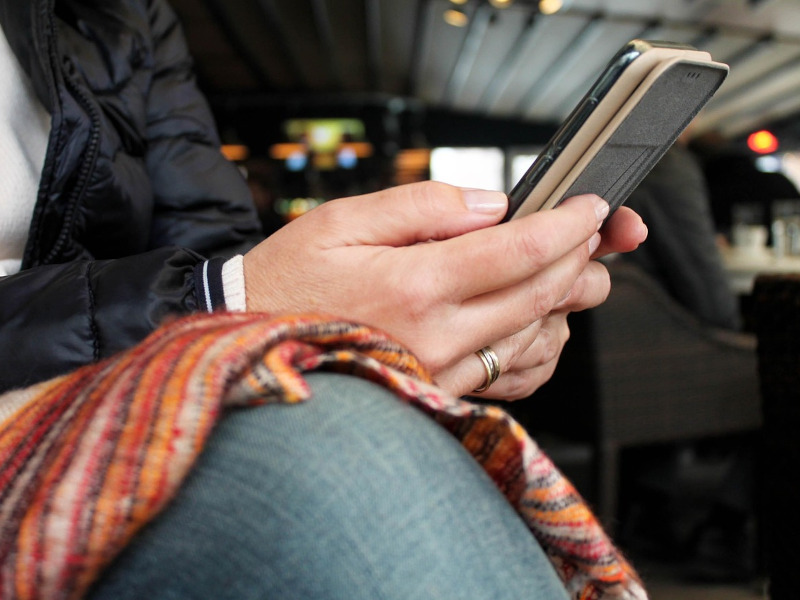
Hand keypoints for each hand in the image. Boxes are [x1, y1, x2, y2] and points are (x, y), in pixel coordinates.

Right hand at [243, 182, 645, 397]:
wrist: (260, 347)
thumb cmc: (294, 280)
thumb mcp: (343, 220)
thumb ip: (423, 206)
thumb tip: (493, 205)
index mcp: (414, 285)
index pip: (518, 250)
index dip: (568, 225)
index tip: (591, 207)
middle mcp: (436, 336)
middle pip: (540, 294)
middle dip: (581, 258)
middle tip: (595, 233)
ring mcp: (441, 373)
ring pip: (536, 337)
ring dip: (567, 301)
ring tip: (572, 269)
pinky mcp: (440, 394)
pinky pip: (513, 376)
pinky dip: (543, 346)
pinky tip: (540, 321)